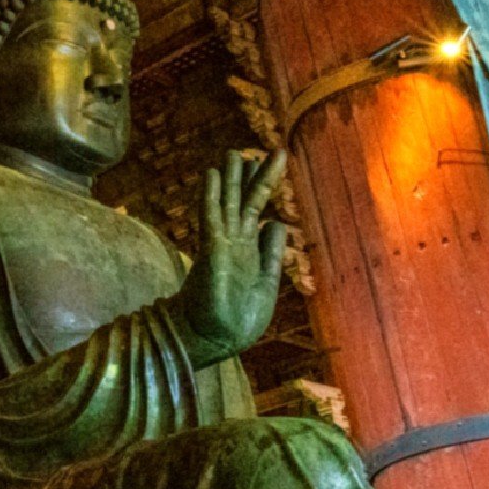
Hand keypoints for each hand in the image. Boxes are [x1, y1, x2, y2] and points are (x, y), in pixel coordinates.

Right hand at [170, 149, 289, 367]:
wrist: (217, 338)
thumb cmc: (238, 319)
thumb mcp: (266, 283)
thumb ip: (271, 254)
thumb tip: (277, 224)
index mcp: (248, 251)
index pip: (255, 210)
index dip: (262, 186)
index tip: (267, 161)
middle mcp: (233, 243)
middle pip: (242, 201)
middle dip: (247, 176)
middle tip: (249, 150)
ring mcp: (221, 244)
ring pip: (227, 204)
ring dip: (230, 178)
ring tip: (233, 153)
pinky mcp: (212, 250)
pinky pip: (211, 217)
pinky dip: (211, 195)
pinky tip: (211, 174)